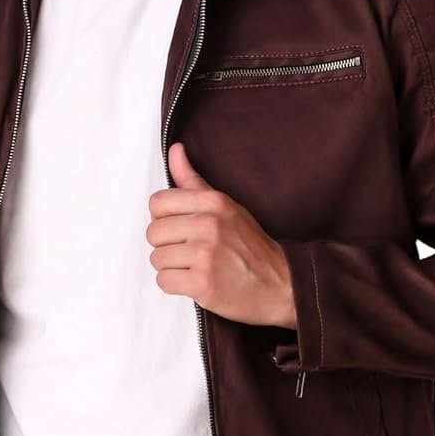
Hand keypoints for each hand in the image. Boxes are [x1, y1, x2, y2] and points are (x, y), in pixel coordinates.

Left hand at [146, 141, 297, 328]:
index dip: (163, 218)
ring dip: (172, 267)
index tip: (179, 228)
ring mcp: (204, 254)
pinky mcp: (202, 282)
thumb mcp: (225, 206)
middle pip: (154, 233)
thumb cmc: (250, 246)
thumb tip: (174, 150)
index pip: (158, 203)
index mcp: (213, 202)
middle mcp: (208, 224)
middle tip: (190, 252)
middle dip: (167, 245)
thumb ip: (193, 180)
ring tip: (195, 267)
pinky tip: (195, 281)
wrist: (280, 283)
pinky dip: (176, 285)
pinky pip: (163, 281)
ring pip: (157, 258)